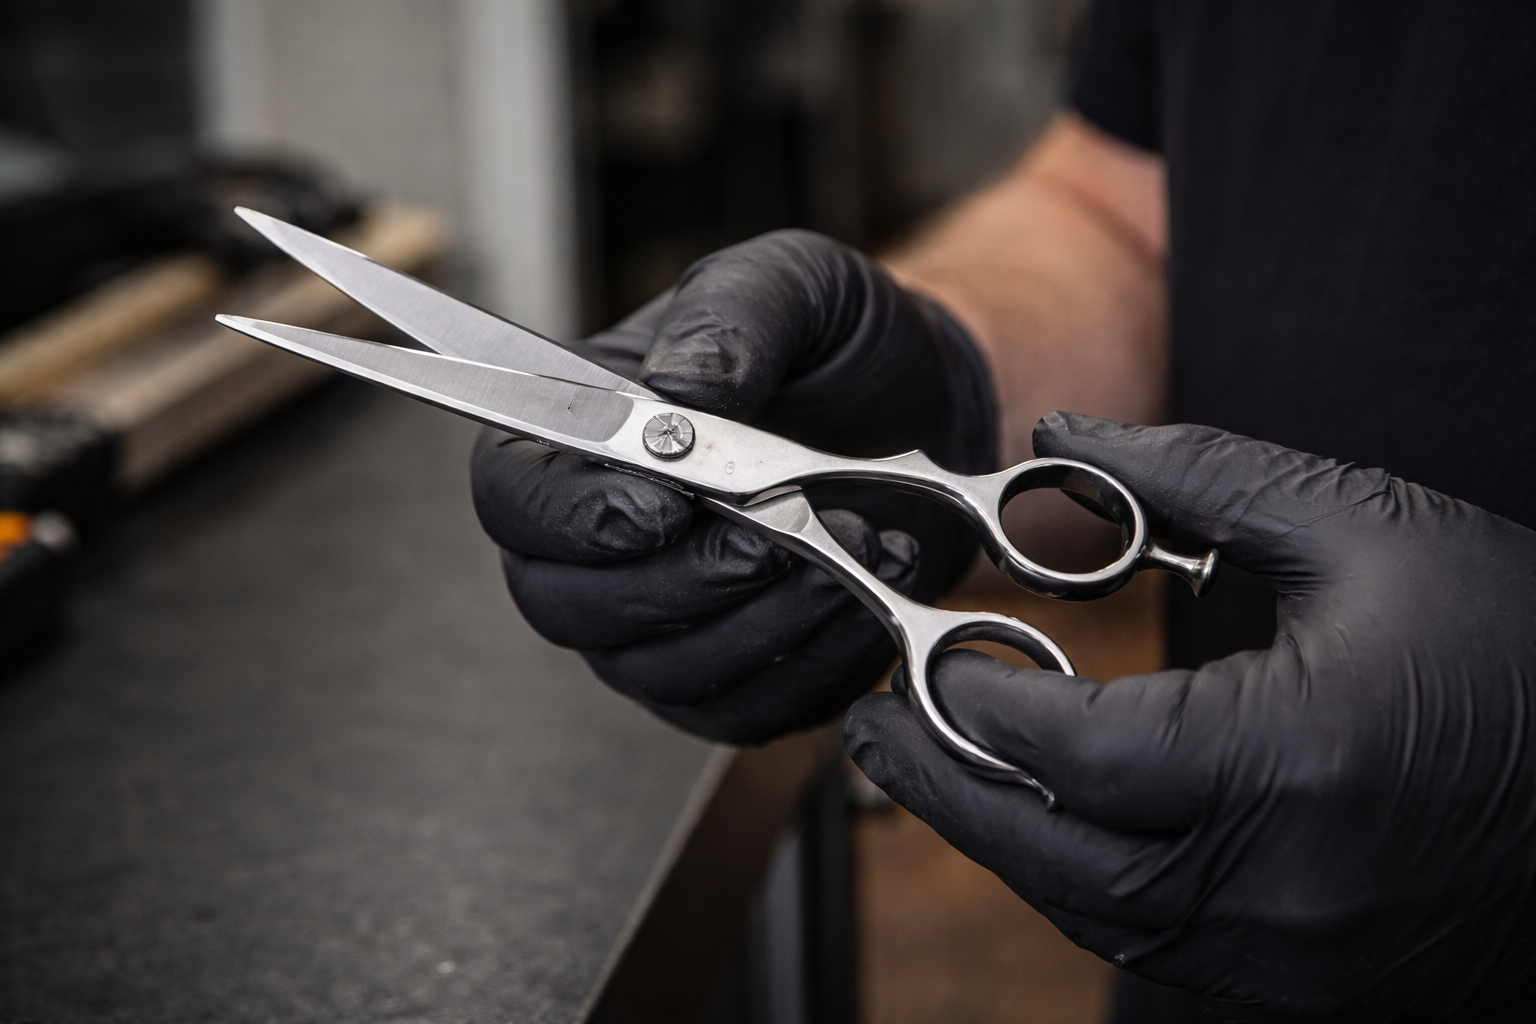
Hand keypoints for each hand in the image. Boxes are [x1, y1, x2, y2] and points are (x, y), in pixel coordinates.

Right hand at [471, 230, 997, 741]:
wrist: (926, 405)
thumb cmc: (836, 342)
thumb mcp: (794, 285)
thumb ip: (729, 321)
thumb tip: (682, 394)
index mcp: (573, 439)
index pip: (513, 500)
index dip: (571, 519)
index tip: (662, 508)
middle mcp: (594, 547)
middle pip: (568, 608)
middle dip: (681, 580)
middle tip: (775, 534)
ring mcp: (657, 624)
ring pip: (660, 669)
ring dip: (762, 618)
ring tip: (856, 545)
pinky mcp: (731, 679)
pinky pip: (746, 710)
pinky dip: (816, 661)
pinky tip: (871, 593)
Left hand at [846, 413, 1535, 1020]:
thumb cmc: (1523, 645)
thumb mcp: (1364, 527)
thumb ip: (1196, 476)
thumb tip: (1062, 439)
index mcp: (1290, 762)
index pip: (1069, 748)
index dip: (978, 700)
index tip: (929, 655)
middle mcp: (1279, 884)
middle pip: (1051, 853)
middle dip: (942, 789)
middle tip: (868, 735)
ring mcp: (1296, 958)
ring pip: (1095, 913)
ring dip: (1002, 842)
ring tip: (935, 773)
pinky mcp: (1312, 986)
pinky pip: (1161, 948)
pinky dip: (1086, 886)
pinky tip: (1051, 827)